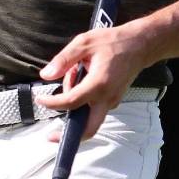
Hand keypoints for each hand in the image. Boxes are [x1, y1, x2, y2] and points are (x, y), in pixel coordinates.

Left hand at [35, 24, 145, 142]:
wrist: (139, 45)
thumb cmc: (112, 42)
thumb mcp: (84, 43)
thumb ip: (63, 59)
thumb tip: (46, 75)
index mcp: (98, 84)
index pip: (71, 102)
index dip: (52, 104)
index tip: (40, 100)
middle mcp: (107, 98)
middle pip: (88, 129)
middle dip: (69, 136)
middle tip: (51, 135)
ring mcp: (112, 101)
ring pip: (90, 117)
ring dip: (75, 106)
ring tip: (74, 73)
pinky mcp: (113, 100)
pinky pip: (94, 108)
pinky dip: (83, 101)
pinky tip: (81, 77)